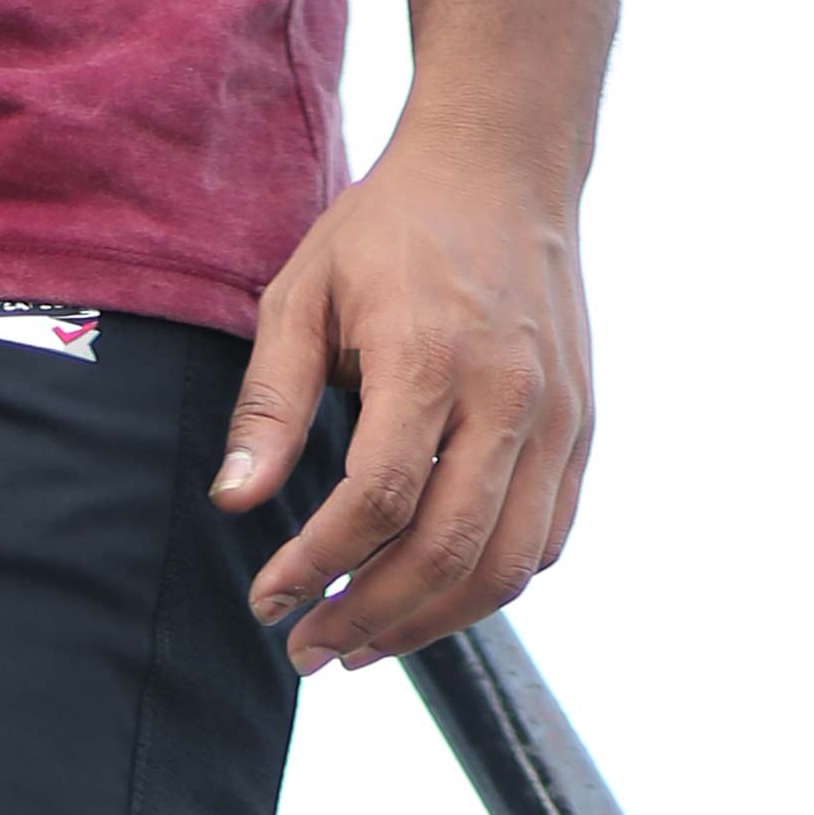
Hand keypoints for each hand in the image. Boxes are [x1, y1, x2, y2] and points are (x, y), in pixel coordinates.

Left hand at [212, 131, 596, 672]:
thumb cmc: (390, 230)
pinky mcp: (580, 429)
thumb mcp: (304, 294)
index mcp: (430, 357)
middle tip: (308, 651)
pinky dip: (486, 586)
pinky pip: (544, 541)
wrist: (504, 163)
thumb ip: (270, 402)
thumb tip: (233, 502)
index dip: (318, 566)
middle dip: (368, 618)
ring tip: (362, 644)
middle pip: (446, 550)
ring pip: (505, 565)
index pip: (377, 500)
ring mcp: (557, 416)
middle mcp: (508, 394)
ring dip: (429, 624)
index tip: (269, 601)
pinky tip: (428, 598)